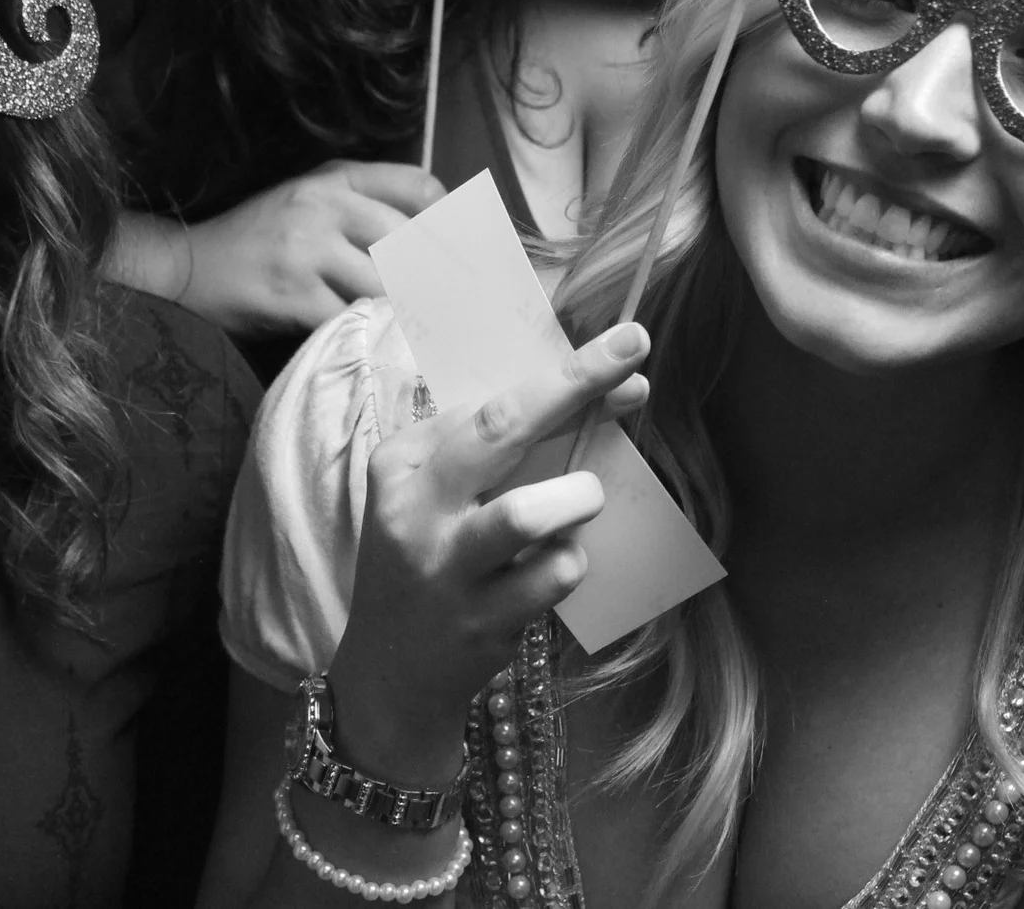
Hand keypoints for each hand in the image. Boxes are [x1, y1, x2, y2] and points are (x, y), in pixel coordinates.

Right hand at [162, 161, 444, 338]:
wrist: (185, 266)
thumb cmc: (260, 237)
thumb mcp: (310, 199)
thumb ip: (366, 206)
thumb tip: (441, 235)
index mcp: (336, 179)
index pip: (419, 187)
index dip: (453, 225)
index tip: (471, 257)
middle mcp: (324, 205)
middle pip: (412, 243)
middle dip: (442, 282)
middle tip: (466, 312)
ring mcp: (306, 249)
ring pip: (385, 285)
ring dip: (407, 315)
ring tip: (428, 336)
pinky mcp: (291, 294)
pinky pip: (350, 320)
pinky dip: (369, 337)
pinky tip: (381, 348)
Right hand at [324, 323, 653, 785]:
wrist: (389, 676)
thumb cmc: (432, 561)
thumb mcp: (438, 496)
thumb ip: (506, 446)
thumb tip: (610, 395)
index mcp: (404, 461)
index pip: (491, 399)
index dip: (567, 373)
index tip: (626, 348)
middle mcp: (417, 507)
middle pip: (504, 428)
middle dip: (575, 385)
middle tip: (633, 356)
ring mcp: (446, 568)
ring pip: (529, 513)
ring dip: (575, 499)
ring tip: (581, 502)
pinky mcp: (479, 621)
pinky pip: (553, 576)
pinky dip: (571, 562)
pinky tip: (554, 566)